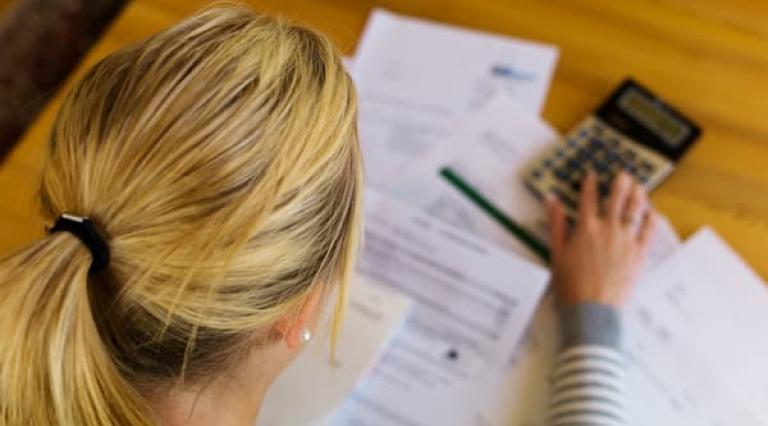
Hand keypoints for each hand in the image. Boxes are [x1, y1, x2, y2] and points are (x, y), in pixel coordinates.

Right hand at [547, 171, 656, 307]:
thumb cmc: (571, 284)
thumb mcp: (556, 252)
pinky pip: (649, 230)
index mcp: (586, 228)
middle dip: (620, 182)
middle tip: (624, 173)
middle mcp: (607, 229)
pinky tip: (652, 212)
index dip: (590, 183)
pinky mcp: (639, 253)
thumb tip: (551, 200)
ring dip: (638, 194)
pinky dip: (651, 218)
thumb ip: (556, 223)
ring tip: (639, 186)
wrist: (592, 309)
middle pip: (616, 198)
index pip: (588, 198)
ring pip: (635, 209)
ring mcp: (626, 240)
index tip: (592, 174)